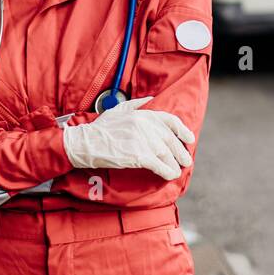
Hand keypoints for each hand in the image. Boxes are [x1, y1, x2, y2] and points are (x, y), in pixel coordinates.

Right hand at [62, 96, 194, 179]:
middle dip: (180, 152)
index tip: (189, 139)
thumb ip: (136, 104)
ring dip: (174, 164)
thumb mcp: (118, 109)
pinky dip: (166, 171)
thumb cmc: (99, 129)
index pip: (170, 120)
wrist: (84, 143)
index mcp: (142, 114)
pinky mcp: (137, 155)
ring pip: (166, 153)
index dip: (182, 130)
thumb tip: (150, 99)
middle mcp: (145, 125)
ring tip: (178, 170)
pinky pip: (158, 164)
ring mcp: (142, 140)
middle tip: (186, 160)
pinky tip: (170, 175)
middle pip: (170, 139)